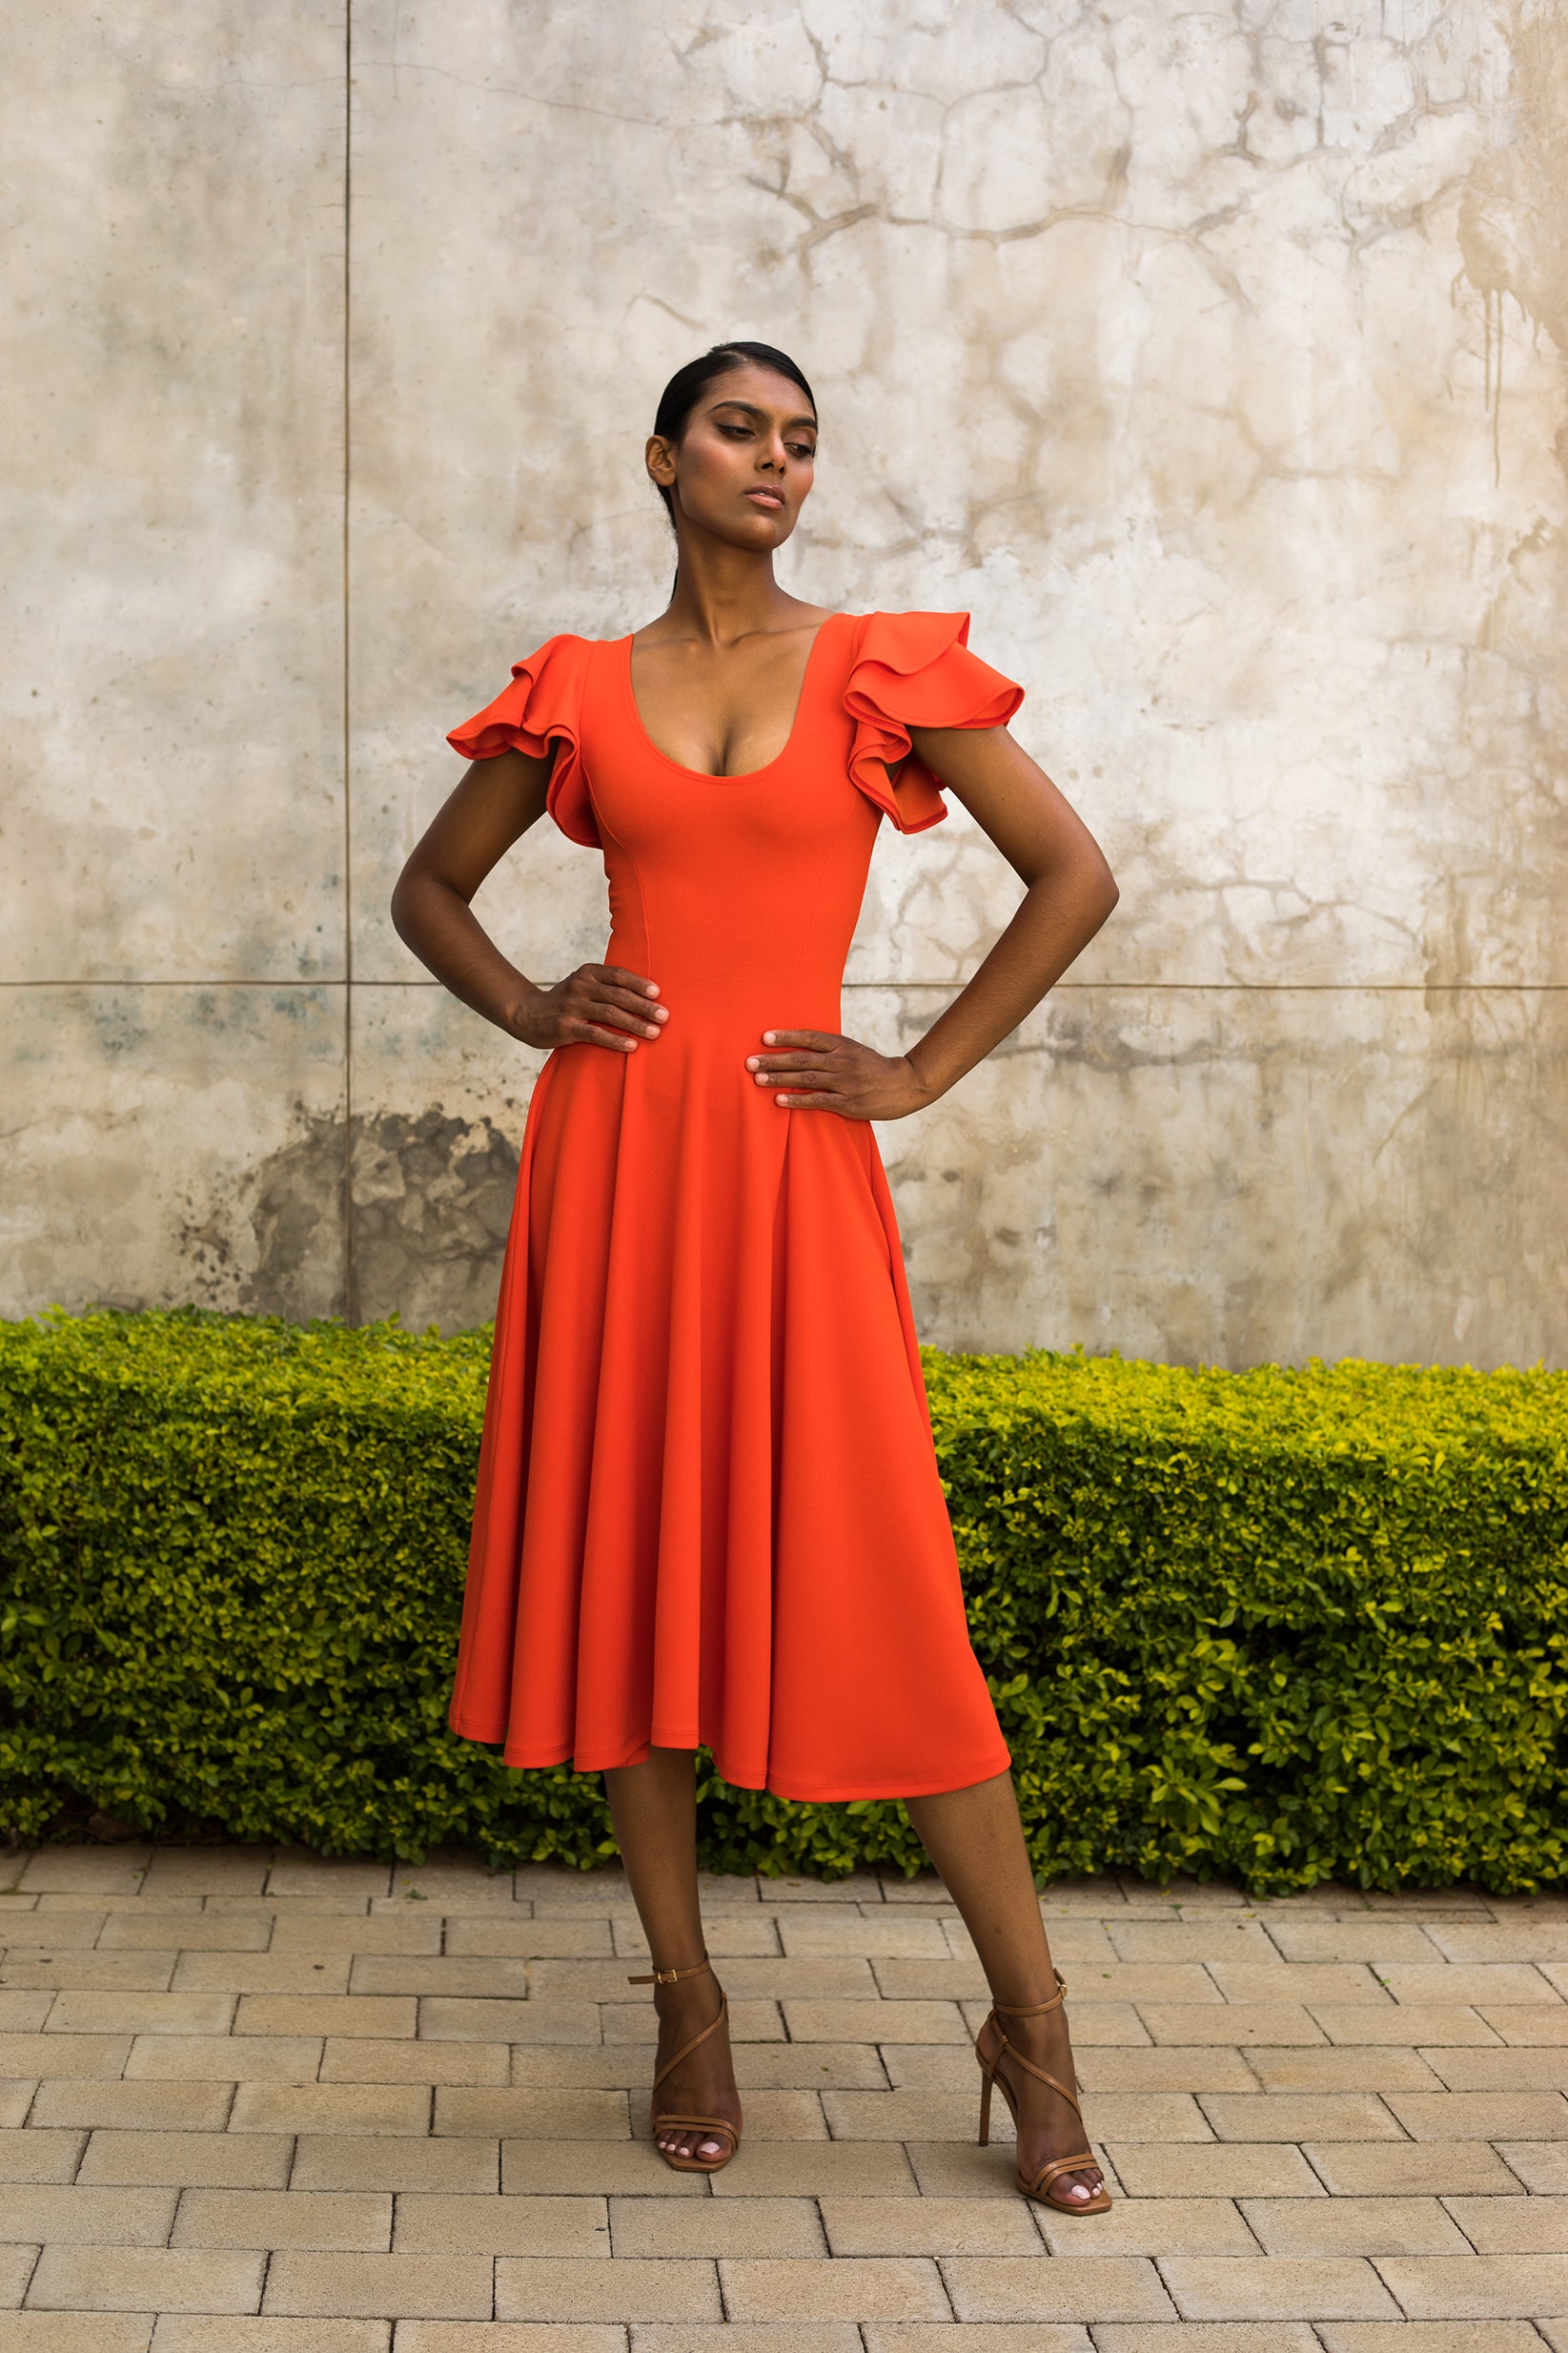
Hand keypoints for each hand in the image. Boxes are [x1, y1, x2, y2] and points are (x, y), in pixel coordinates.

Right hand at [515, 964, 667, 1052]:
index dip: (639, 983)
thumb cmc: (566, 1001)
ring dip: (635, 1024)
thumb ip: (608, 986)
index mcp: (587, 973)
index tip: (657, 993)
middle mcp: (579, 986)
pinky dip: (615, 1040)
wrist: (527, 1014)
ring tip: (654, 1033)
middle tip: (664, 1016)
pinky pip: (595, 1034)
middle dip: (644, 1006)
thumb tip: (648, 995)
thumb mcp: (583, 985)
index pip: (618, 975)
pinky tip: (631, 1046)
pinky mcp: (565, 1027)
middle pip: (618, 995)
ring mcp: (571, 1007)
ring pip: (610, 1014)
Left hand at [744, 1029, 933, 1119]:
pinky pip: (817, 1101)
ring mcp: (845, 1082)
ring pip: (806, 1079)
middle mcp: (842, 1061)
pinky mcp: (848, 1103)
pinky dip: (796, 1100)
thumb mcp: (854, 1050)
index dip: (786, 1037)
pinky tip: (778, 1100)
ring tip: (757, 1078)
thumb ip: (829, 1049)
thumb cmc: (874, 1067)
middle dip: (773, 1060)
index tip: (764, 1037)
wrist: (905, 1085)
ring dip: (779, 1079)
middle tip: (749, 1061)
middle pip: (802, 1059)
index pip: (809, 1037)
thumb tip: (798, 1047)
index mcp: (843, 1045)